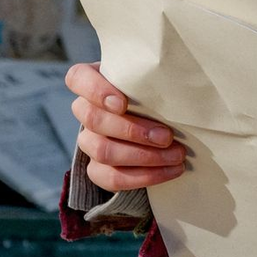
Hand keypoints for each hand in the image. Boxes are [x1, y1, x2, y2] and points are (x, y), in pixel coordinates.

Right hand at [65, 62, 186, 192]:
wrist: (155, 122)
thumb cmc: (153, 90)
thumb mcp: (150, 78)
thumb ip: (152, 77)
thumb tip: (178, 79)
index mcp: (92, 81)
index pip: (78, 78)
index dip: (97, 92)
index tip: (123, 104)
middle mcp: (85, 110)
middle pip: (94, 120)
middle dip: (134, 131)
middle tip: (167, 136)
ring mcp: (88, 140)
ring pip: (103, 151)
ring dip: (144, 156)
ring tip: (177, 155)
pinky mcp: (97, 168)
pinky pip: (112, 178)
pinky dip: (144, 176)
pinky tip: (169, 171)